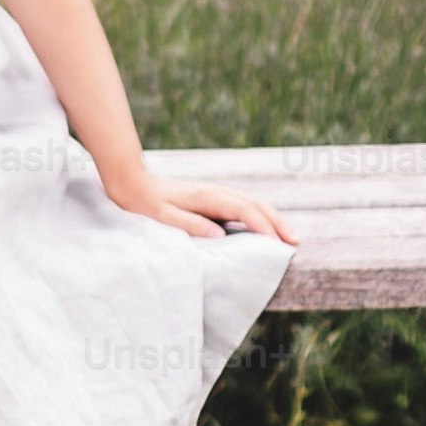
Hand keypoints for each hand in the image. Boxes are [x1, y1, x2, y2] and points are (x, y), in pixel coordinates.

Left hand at [100, 164, 288, 244]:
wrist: (130, 181)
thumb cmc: (143, 203)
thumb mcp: (162, 218)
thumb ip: (190, 226)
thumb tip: (219, 235)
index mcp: (207, 197)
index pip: (244, 211)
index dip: (263, 227)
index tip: (278, 244)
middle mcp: (215, 192)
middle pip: (255, 205)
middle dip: (277, 222)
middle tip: (296, 241)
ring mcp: (214, 194)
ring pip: (252, 204)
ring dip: (272, 219)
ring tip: (288, 236)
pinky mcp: (211, 199)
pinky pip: (242, 208)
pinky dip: (258, 217)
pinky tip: (264, 228)